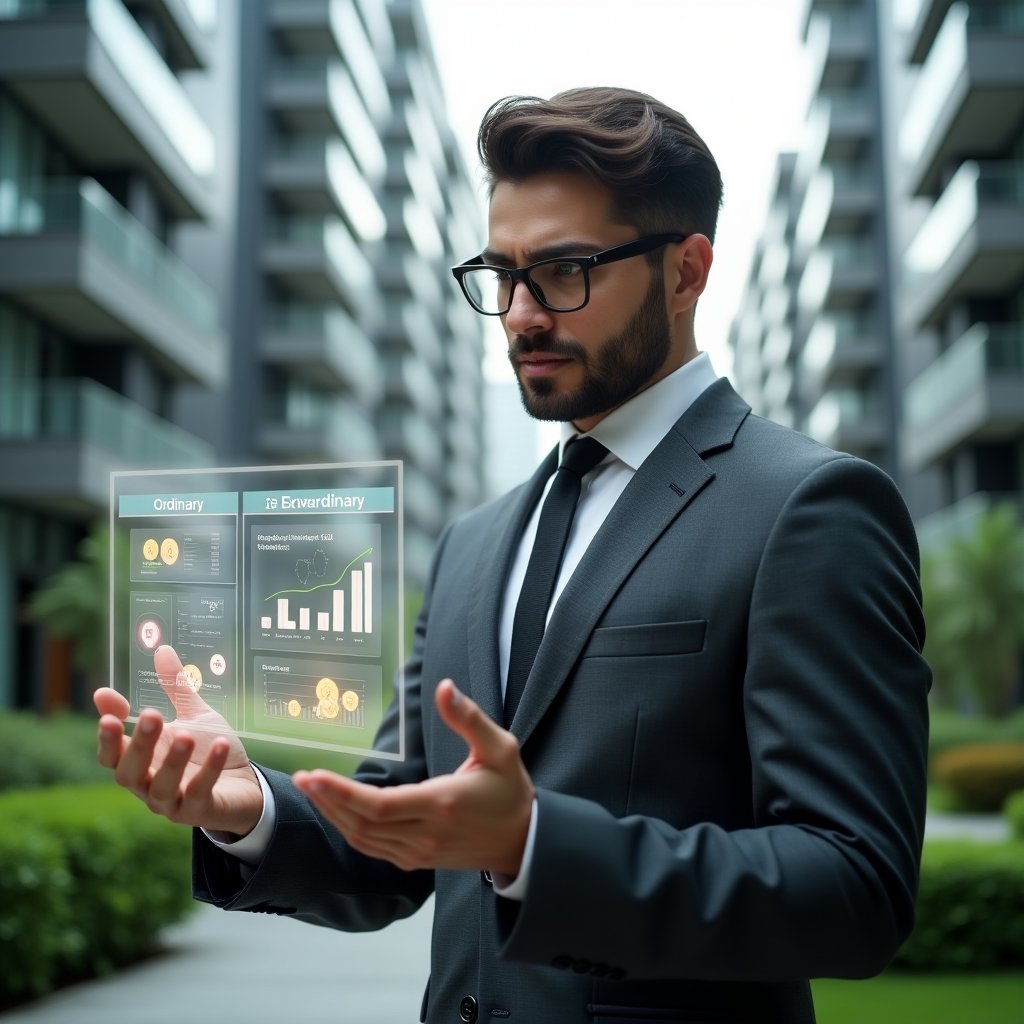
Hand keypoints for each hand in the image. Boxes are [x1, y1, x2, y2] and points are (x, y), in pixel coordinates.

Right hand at [94, 645, 262, 836]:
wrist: (245, 784)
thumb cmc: (210, 750)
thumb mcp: (193, 715)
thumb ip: (175, 688)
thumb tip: (162, 648)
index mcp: (143, 761)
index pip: (111, 754)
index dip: (107, 734)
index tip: (106, 705)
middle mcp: (148, 785)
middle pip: (128, 772)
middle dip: (139, 744)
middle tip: (151, 715)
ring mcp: (172, 802)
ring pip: (159, 788)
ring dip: (171, 761)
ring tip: (186, 734)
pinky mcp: (199, 811)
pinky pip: (199, 792)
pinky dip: (210, 769)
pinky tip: (222, 744)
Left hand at [293, 680, 534, 876]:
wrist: (524, 841)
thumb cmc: (511, 791)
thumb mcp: (500, 748)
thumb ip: (469, 718)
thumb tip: (445, 687)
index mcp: (442, 804)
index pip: (378, 805)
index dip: (341, 792)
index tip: (313, 774)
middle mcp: (426, 834)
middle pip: (362, 823)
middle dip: (327, 800)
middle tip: (301, 777)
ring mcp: (419, 853)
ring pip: (363, 839)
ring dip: (334, 815)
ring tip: (312, 789)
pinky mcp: (416, 860)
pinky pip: (374, 848)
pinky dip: (350, 829)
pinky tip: (338, 810)